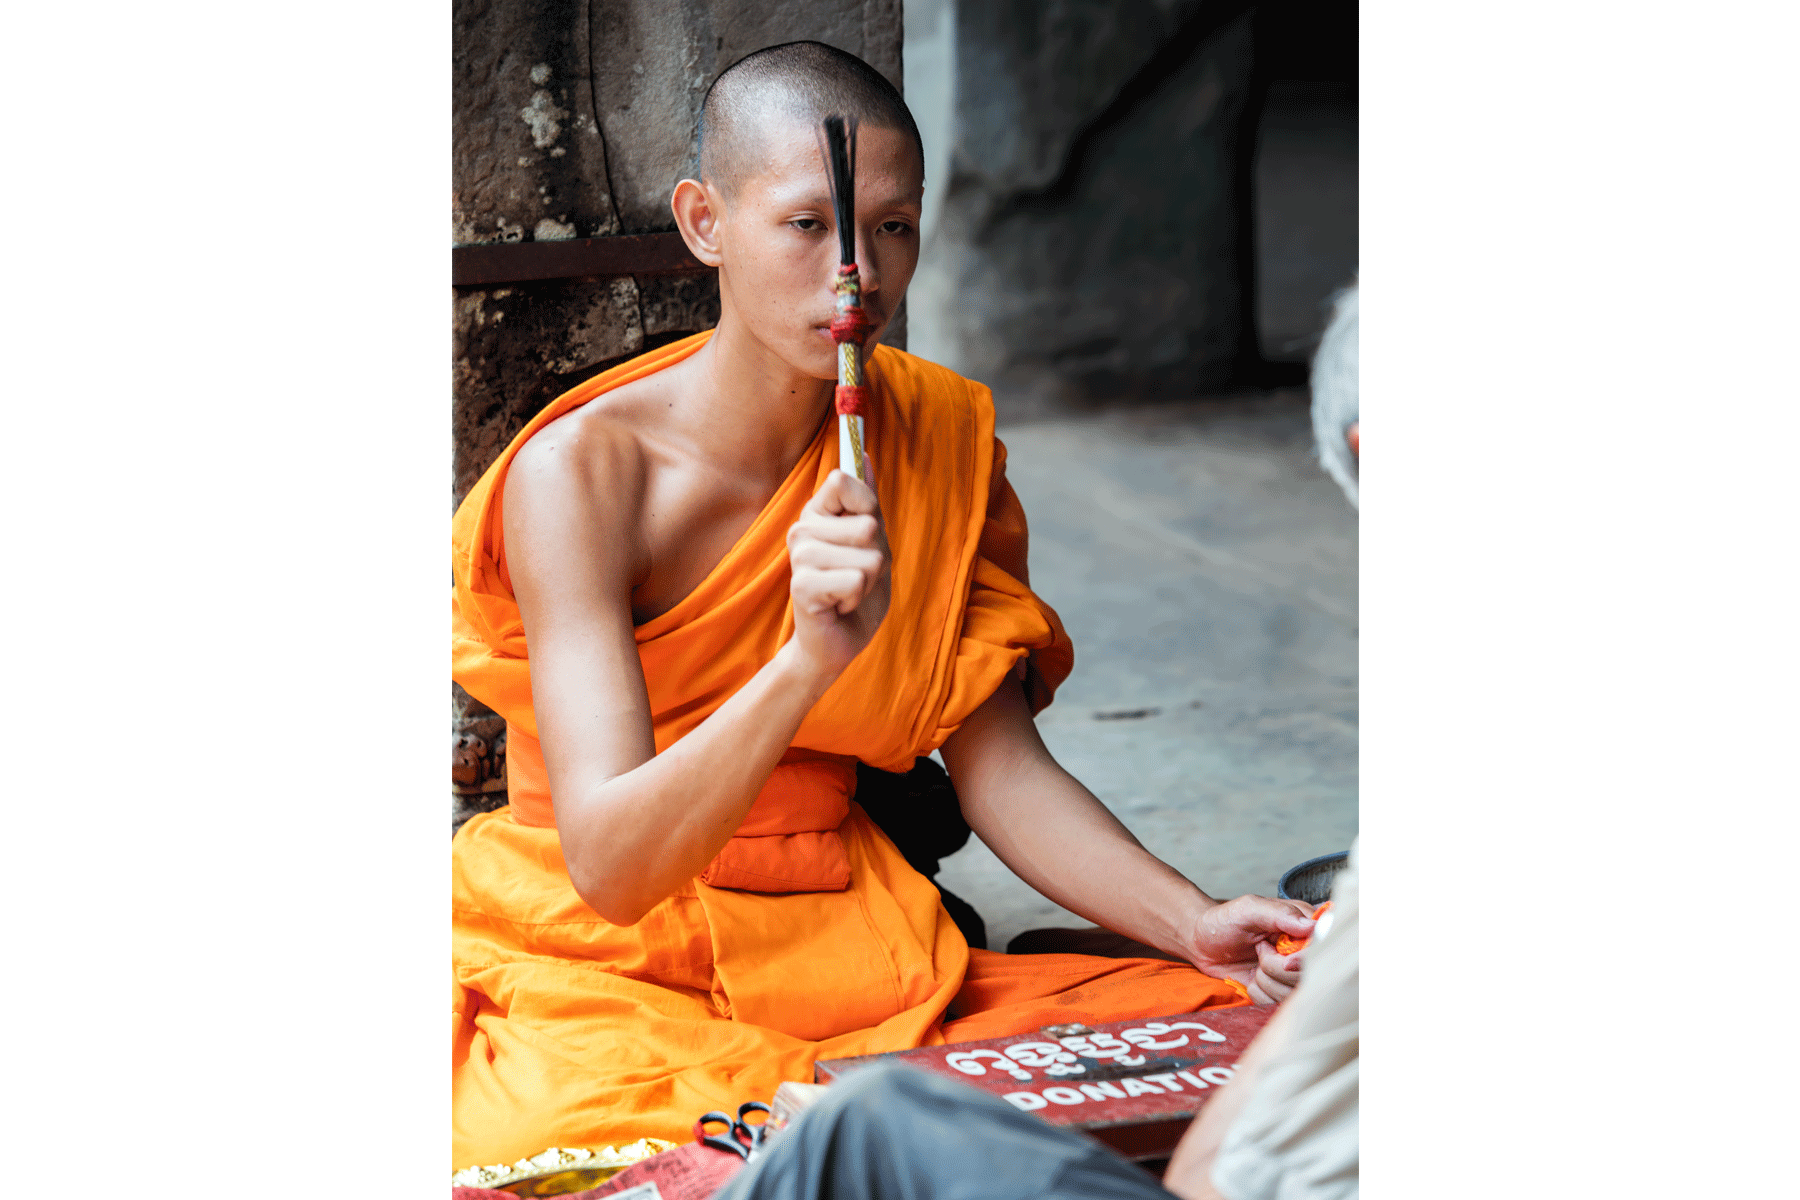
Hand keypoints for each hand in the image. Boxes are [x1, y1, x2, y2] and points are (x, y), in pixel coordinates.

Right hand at [785, 470, 890, 679]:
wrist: (838, 639)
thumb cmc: (856, 588)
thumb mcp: (872, 540)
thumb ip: (867, 500)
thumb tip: (865, 456)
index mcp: (817, 512)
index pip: (845, 481)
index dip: (868, 507)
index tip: (863, 533)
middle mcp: (802, 528)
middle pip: (868, 525)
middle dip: (877, 556)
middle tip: (857, 573)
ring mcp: (800, 556)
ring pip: (868, 557)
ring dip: (868, 581)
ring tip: (848, 590)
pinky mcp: (802, 585)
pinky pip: (855, 580)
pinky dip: (857, 598)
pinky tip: (839, 605)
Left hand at [1182, 894, 1316, 1004]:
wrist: (1203, 941)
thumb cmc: (1226, 920)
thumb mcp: (1249, 908)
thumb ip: (1279, 913)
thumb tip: (1310, 926)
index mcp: (1304, 926)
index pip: (1324, 948)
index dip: (1306, 960)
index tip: (1286, 961)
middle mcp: (1304, 951)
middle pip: (1307, 975)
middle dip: (1276, 968)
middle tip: (1260, 951)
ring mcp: (1292, 974)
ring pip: (1292, 994)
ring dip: (1265, 981)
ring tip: (1255, 962)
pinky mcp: (1279, 990)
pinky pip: (1275, 1004)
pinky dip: (1258, 993)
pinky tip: (1252, 978)